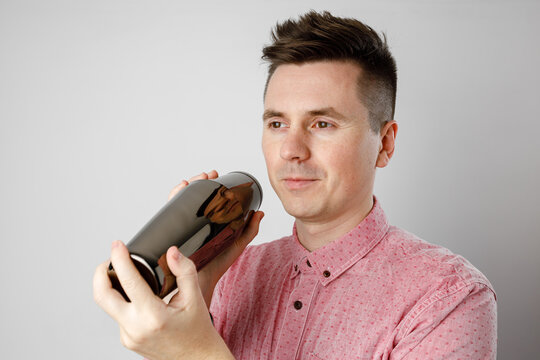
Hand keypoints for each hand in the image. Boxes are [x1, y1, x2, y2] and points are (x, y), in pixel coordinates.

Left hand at [93, 241, 234, 359]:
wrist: (197, 359)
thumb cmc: (197, 331)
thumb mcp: (195, 298)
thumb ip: (184, 271)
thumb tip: (172, 252)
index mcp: (153, 316)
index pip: (129, 281)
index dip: (120, 259)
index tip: (117, 245)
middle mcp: (135, 328)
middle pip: (102, 296)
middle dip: (100, 273)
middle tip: (109, 258)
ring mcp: (128, 337)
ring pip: (108, 306)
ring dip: (110, 286)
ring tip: (122, 273)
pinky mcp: (126, 340)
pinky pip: (118, 315)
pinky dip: (122, 300)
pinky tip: (135, 295)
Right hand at [168, 170, 263, 306]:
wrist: (202, 281)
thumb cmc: (217, 264)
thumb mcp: (237, 244)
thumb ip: (249, 230)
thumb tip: (260, 212)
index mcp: (206, 221)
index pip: (204, 197)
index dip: (209, 184)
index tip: (217, 175)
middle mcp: (193, 221)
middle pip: (192, 194)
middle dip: (199, 181)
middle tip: (210, 175)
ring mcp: (182, 225)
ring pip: (180, 199)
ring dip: (188, 185)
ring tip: (199, 179)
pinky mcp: (174, 230)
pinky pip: (169, 211)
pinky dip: (173, 197)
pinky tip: (181, 189)